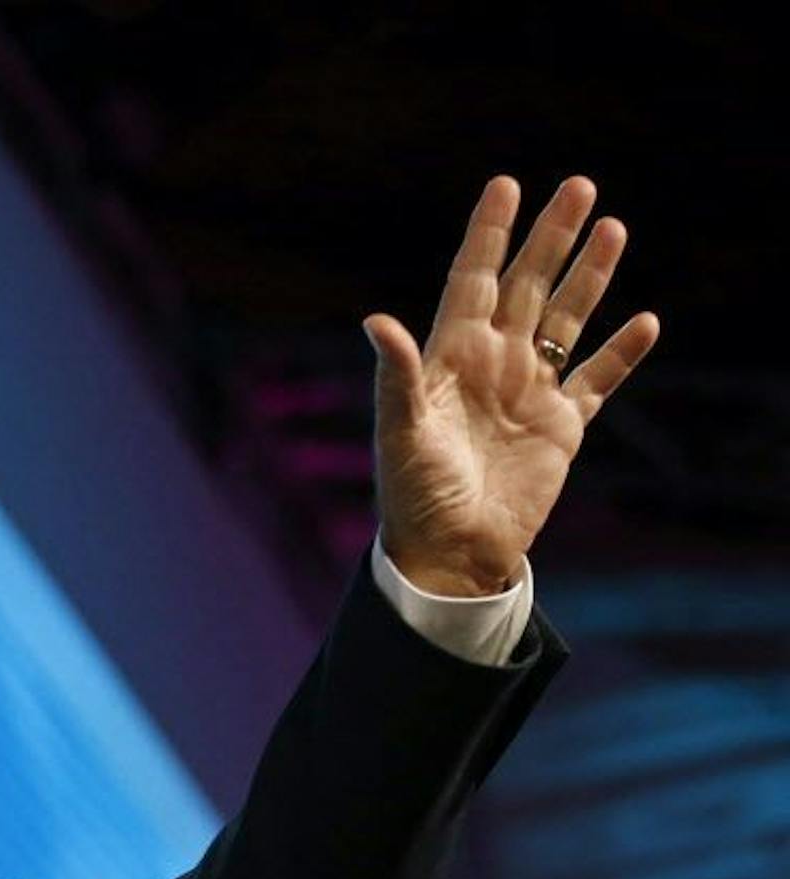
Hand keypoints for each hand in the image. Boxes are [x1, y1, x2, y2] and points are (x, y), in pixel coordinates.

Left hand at [363, 176, 659, 595]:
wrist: (451, 551)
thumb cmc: (413, 494)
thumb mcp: (401, 432)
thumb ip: (397, 376)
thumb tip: (377, 321)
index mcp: (450, 358)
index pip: (473, 280)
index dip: (489, 235)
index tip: (505, 185)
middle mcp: (493, 364)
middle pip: (528, 286)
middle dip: (552, 238)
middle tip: (580, 186)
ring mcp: (529, 392)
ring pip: (567, 321)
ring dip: (590, 278)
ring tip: (614, 228)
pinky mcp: (561, 427)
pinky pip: (597, 381)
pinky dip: (621, 354)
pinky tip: (645, 321)